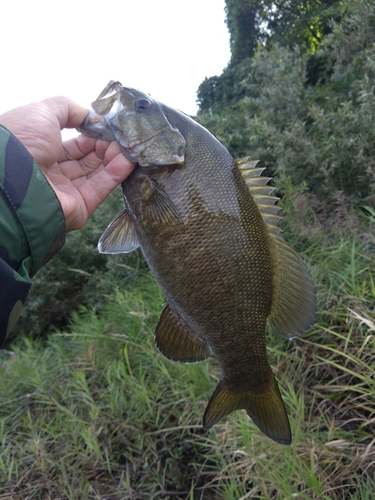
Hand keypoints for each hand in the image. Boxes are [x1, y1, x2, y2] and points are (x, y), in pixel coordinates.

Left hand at [0, 97, 135, 231]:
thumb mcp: (42, 112)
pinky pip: (101, 189)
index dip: (92, 136)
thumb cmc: (21, 141)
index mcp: (41, 153)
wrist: (12, 177)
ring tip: (128, 146)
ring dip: (115, 158)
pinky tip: (128, 160)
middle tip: (120, 137)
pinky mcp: (79, 208)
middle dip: (106, 146)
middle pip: (88, 160)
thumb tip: (90, 115)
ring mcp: (66, 193)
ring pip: (97, 174)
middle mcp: (53, 174)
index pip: (74, 146)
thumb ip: (68, 109)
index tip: (107, 127)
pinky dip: (116, 174)